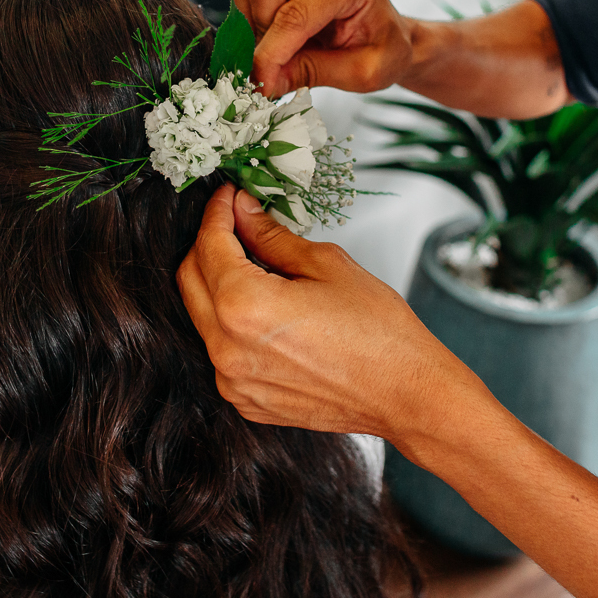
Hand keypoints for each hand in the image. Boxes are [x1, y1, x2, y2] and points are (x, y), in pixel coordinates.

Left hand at [177, 186, 481, 455]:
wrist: (406, 394)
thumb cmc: (380, 335)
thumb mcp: (325, 265)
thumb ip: (273, 237)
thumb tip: (245, 212)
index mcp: (244, 307)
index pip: (209, 245)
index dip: (217, 213)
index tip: (230, 198)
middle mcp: (227, 349)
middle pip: (190, 279)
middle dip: (208, 244)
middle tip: (236, 222)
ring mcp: (233, 380)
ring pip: (202, 315)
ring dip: (218, 284)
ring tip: (255, 264)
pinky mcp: (245, 399)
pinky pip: (221, 349)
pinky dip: (231, 323)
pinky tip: (265, 309)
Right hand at [225, 0, 416, 98]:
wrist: (387, 34)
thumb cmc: (383, 50)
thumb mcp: (361, 73)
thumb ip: (312, 73)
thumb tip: (264, 82)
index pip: (295, 14)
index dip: (271, 53)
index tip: (261, 82)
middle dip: (261, 32)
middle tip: (278, 63)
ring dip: (253, 25)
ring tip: (282, 47)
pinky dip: (250, 17)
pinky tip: (276, 33)